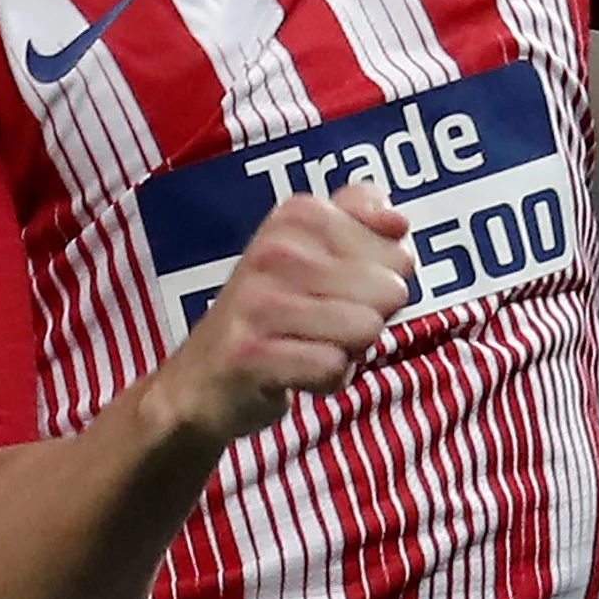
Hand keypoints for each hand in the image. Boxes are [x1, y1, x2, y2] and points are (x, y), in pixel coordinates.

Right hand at [146, 184, 413, 448]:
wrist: (199, 379)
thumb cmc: (273, 314)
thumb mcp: (315, 252)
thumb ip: (361, 220)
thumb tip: (398, 221)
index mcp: (297, 217)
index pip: (399, 253)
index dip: (382, 282)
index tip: (337, 289)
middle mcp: (275, 250)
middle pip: (390, 292)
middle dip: (370, 318)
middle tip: (323, 324)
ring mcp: (259, 301)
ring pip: (366, 329)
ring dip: (349, 351)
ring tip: (309, 346)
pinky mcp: (251, 353)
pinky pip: (333, 367)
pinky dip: (327, 381)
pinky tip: (296, 373)